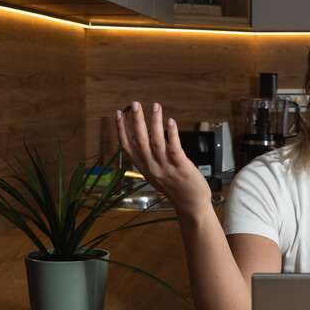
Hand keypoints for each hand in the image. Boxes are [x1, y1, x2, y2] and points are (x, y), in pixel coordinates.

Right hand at [115, 101, 210, 215]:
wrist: (191, 206)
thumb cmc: (175, 188)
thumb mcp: (156, 175)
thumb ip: (149, 159)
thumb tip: (144, 138)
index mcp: (144, 168)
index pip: (127, 147)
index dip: (121, 130)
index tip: (119, 114)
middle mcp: (152, 167)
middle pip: (140, 141)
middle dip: (136, 121)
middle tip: (135, 104)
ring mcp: (166, 168)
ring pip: (156, 142)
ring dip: (155, 122)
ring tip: (155, 106)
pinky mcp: (181, 167)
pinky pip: (174, 148)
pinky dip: (172, 134)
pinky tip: (171, 122)